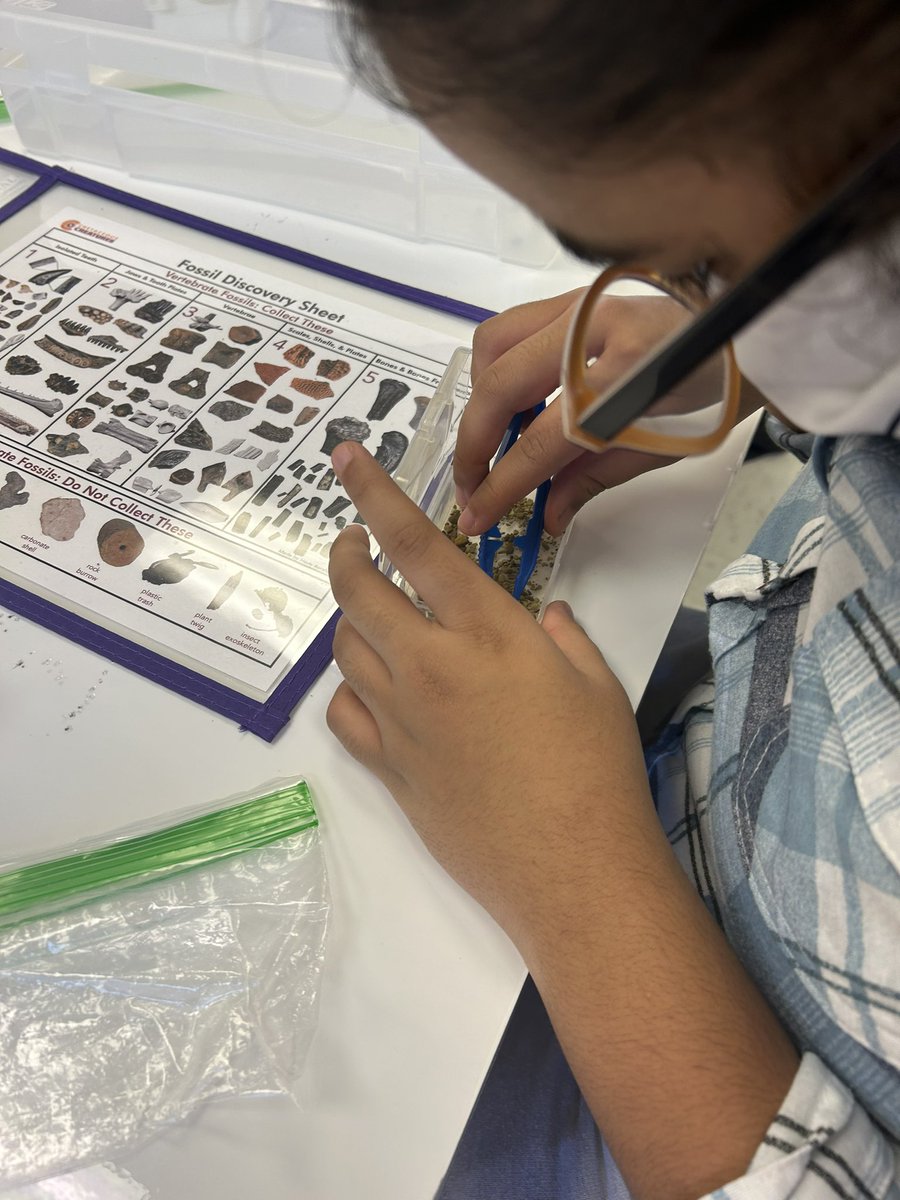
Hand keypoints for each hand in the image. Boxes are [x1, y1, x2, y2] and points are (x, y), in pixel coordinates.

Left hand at [326, 441, 653, 941]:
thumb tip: (548, 616)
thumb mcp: (596, 683)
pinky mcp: (390, 770)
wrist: (572, 869)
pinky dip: (351, 690)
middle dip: (347, 554)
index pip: (416, 543)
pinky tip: (375, 690)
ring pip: (346, 650)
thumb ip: (564, 636)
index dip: (374, 492)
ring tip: (375, 616)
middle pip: (358, 592)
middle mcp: (429, 667)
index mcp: (485, 632)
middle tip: (354, 543)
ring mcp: (400, 721)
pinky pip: (344, 715)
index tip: (345, 458)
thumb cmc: (596, 768)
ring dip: (353, 620)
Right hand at [455, 289, 696, 536]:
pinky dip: (497, 365)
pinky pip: (512, 326)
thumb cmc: (709, 396)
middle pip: (499, 389)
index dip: (501, 486)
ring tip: (494, 437)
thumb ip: (590, 480)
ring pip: (492, 345)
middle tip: (471, 487)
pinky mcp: (574, 296)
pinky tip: (514, 400)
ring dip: (480, 398)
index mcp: (624, 380)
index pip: (541, 442)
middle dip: (473, 446)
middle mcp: (593, 332)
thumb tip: (545, 516)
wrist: (746, 337)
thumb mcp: (654, 450)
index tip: (476, 518)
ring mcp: (579, 306)